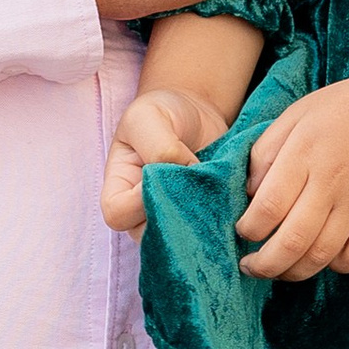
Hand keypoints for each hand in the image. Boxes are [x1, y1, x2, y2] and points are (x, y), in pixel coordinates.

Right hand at [100, 86, 227, 230]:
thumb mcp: (149, 118)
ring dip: (203, 215)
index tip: (164, 174)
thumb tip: (186, 176)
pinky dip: (223, 214)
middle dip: (178, 212)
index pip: (117, 213)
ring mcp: (173, 218)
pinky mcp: (202, 218)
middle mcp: (142, 212)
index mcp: (119, 189)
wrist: (194, 111)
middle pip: (151, 234)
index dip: (137, 201)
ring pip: (184, 237)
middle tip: (199, 184)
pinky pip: (210, 229)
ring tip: (217, 186)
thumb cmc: (161, 112)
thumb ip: (159, 149)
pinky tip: (231, 191)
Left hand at [236, 66, 348, 280]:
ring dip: (294, 272)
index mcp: (304, 152)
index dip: (248, 230)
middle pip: (291, 242)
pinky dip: (336, 266)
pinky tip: (325, 258)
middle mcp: (331, 181)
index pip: (267, 208)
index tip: (243, 233)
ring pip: (321, 256)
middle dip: (264, 265)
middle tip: (252, 267)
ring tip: (281, 270)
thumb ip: (267, 149)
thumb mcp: (300, 112)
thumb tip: (249, 192)